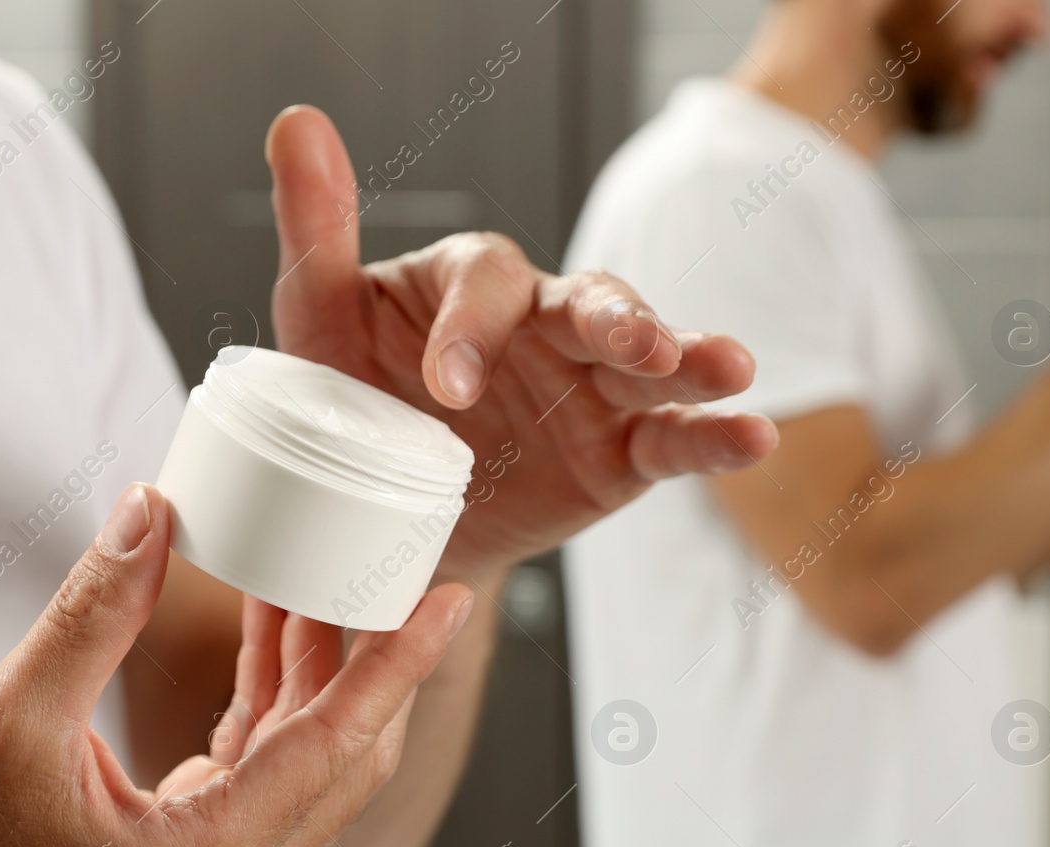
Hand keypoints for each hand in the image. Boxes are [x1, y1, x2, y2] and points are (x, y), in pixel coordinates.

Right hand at [0, 485, 469, 846]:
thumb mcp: (16, 715)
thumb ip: (95, 611)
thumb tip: (152, 514)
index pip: (336, 746)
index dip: (398, 665)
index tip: (446, 601)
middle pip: (344, 757)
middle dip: (370, 658)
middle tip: (390, 573)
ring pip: (307, 761)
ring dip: (317, 671)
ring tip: (319, 578)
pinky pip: (264, 768)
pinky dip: (273, 698)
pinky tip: (268, 632)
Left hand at [264, 106, 777, 575]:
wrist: (383, 521)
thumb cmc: (355, 404)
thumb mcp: (319, 323)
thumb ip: (318, 227)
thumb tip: (297, 122)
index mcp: (469, 290)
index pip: (484, 282)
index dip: (472, 326)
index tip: (447, 387)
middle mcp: (541, 327)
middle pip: (591, 301)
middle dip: (617, 318)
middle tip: (637, 344)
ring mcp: (589, 387)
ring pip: (649, 360)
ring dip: (689, 359)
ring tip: (730, 368)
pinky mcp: (619, 450)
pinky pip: (670, 439)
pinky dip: (713, 437)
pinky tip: (752, 434)